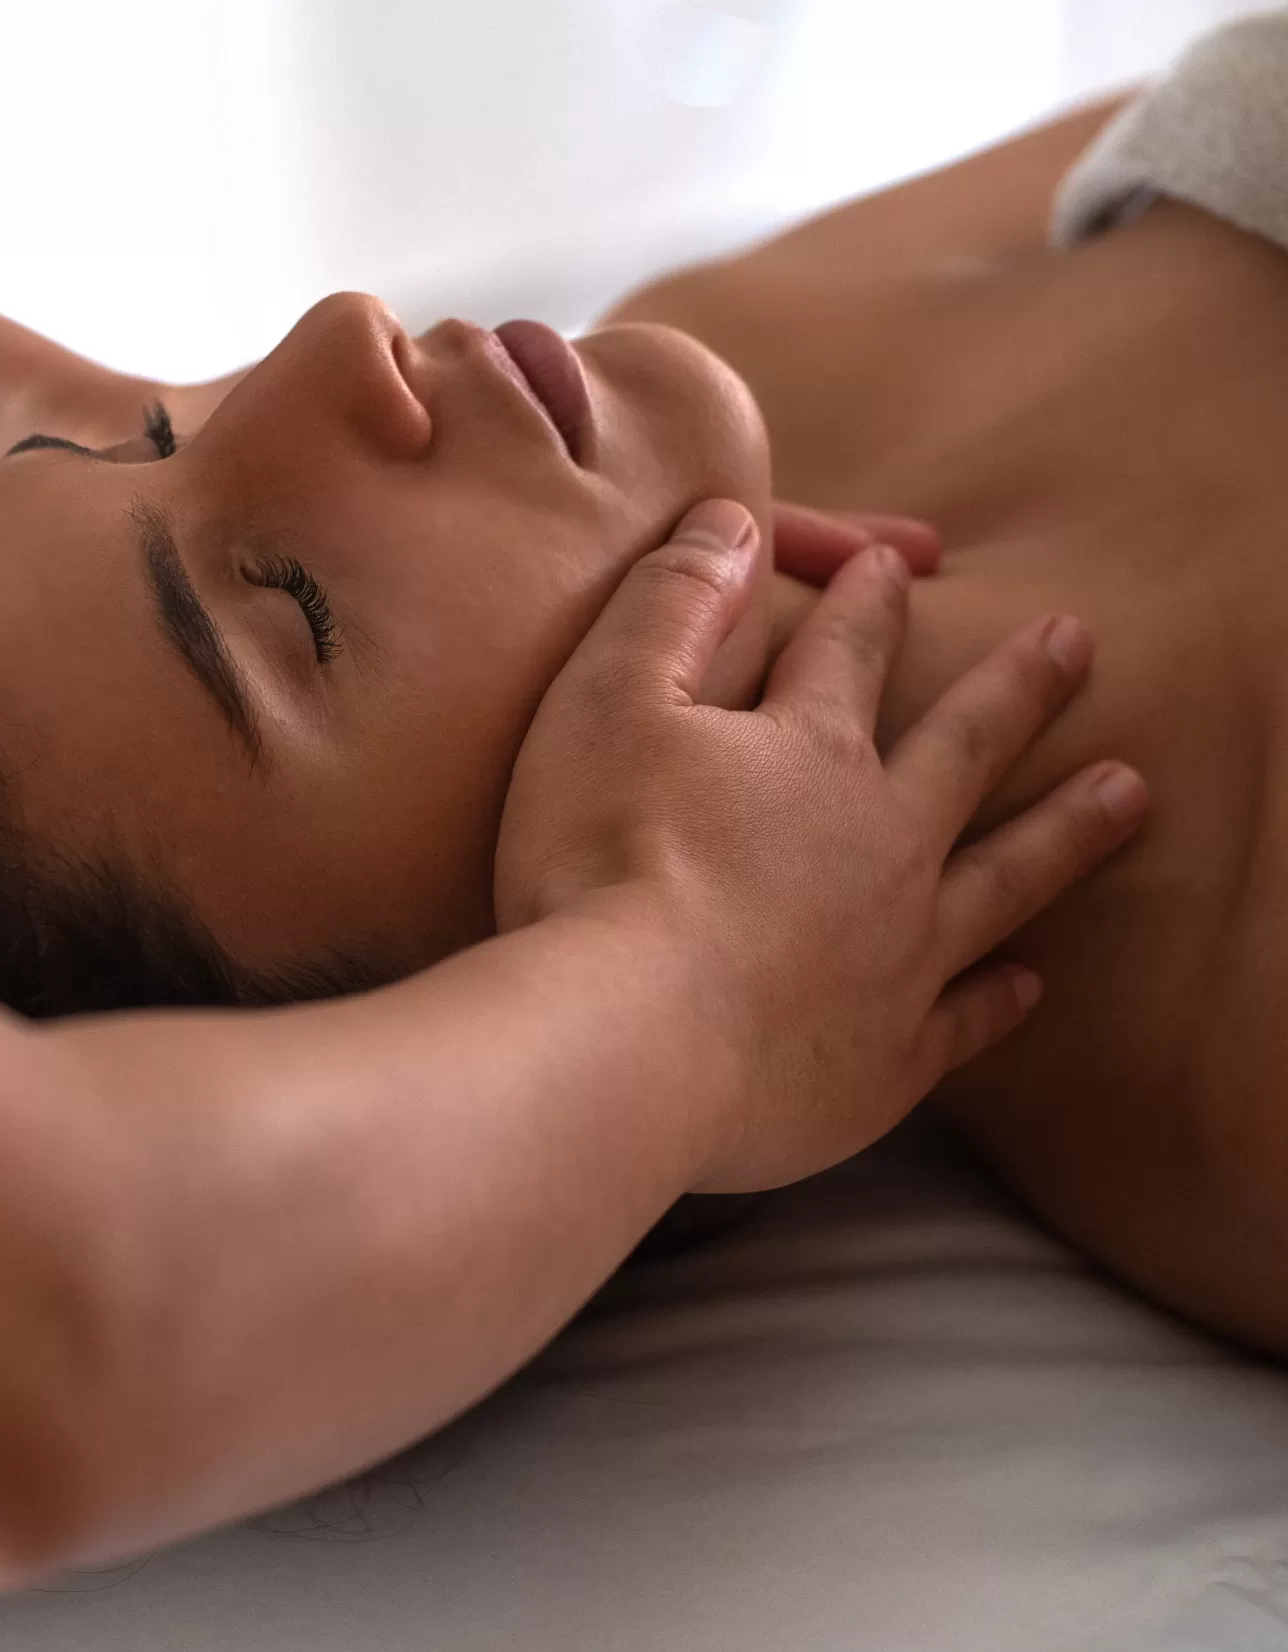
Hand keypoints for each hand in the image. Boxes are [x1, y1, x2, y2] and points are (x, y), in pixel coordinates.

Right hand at [495, 499, 1148, 1193]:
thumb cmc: (600, 864)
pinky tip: (1029, 982)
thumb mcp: (606, 704)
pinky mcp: (887, 1056)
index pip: (847, 652)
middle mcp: (881, 843)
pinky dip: (1002, 995)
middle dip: (1018, 689)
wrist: (629, 1042)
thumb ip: (670, 607)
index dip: (867, 602)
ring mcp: (899, 953)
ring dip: (1068, 829)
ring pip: (1007, 875)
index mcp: (809, 752)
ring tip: (1127, 792)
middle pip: (967, 749)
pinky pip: (965, 1015)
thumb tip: (727, 520)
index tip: (896, 564)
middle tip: (1077, 643)